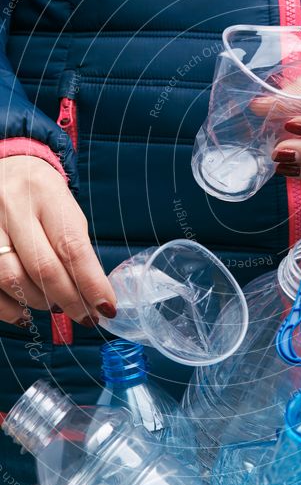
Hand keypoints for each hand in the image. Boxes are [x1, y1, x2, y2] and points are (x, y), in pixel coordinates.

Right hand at [0, 156, 115, 326]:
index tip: (106, 307)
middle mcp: (13, 207)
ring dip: (40, 303)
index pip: (72, 247)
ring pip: (13, 280)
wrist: (5, 168)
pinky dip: (10, 308)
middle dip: (69, 300)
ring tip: (56, 307)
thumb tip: (92, 295)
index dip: (91, 283)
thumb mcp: (66, 209)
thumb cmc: (42, 195)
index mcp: (46, 194)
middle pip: (43, 268)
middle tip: (86, 316)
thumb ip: (76, 247)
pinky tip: (25, 312)